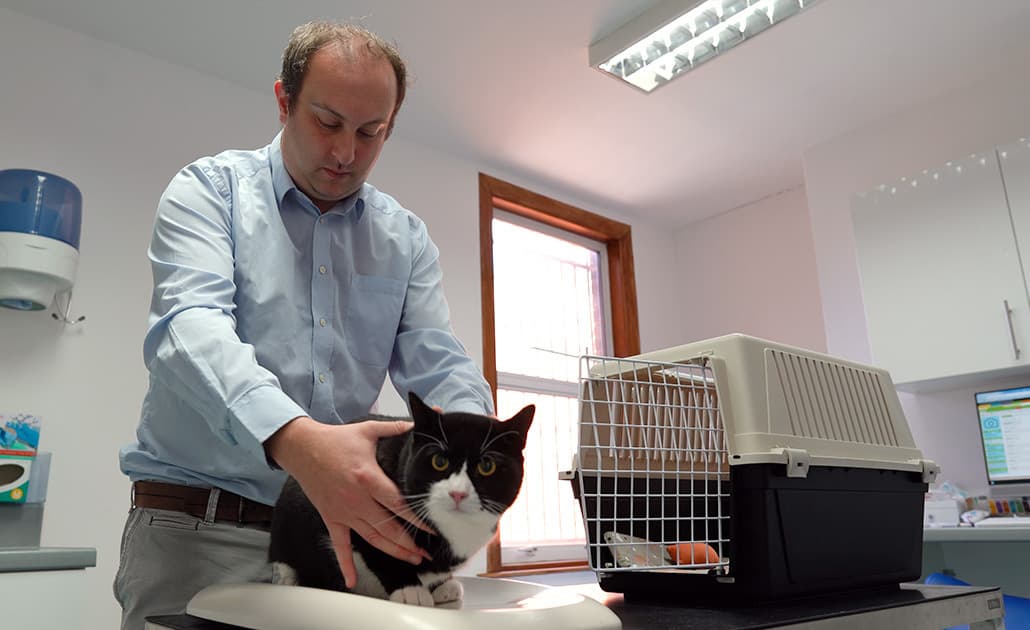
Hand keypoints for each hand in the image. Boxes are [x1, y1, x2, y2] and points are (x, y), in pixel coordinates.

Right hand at [266, 416, 431, 588]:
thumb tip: (419, 421)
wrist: (302, 448)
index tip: (432, 529)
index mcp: (368, 478)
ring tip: (411, 560)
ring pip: (372, 538)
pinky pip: (340, 545)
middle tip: (426, 554)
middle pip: (388, 527)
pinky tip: (351, 581)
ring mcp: (343, 512)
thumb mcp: (367, 430)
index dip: (416, 519)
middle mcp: (356, 500)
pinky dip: (345, 564)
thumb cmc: (336, 439)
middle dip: (409, 543)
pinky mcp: (331, 518)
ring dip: (392, 552)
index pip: (397, 504)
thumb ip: (396, 427)